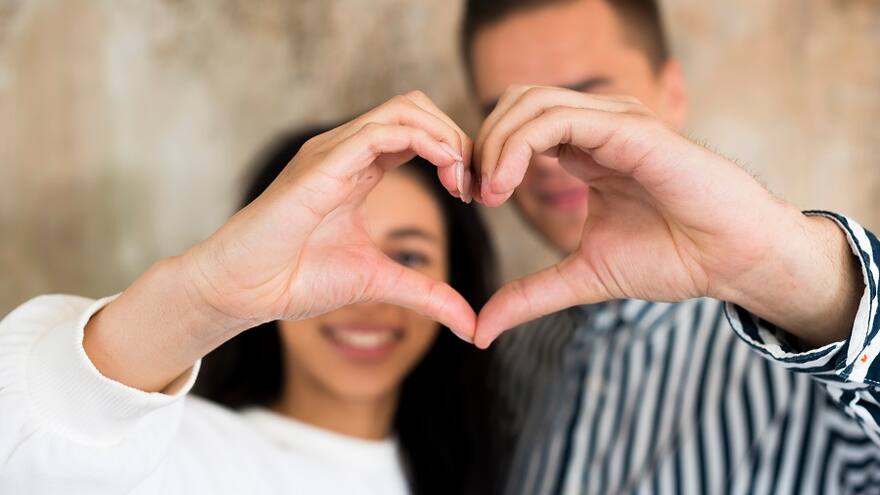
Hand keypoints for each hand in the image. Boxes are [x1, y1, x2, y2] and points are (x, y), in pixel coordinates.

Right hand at [185, 91, 474, 337]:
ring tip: (463, 180)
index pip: (418, 133)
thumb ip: (427, 295)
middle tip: (475, 185)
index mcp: (359, 168)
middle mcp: (346, 150)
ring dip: (447, 137)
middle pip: (417, 108)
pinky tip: (447, 174)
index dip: (455, 154)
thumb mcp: (380, 282)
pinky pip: (384, 131)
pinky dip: (427, 143)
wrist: (244, 290)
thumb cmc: (296, 280)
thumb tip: (472, 327)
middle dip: (458, 138)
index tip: (475, 194)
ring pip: (405, 109)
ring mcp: (333, 151)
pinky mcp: (323, 162)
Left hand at [472, 85, 860, 348]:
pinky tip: (506, 185)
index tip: (470, 199)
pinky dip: (519, 145)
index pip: (516, 126)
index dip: (484, 156)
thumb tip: (479, 330)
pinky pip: (560, 118)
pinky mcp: (631, 129)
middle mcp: (597, 125)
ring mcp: (615, 121)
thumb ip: (530, 295)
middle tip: (472, 194)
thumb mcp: (582, 277)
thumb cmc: (673, 258)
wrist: (733, 260)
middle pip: (515, 103)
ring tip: (488, 193)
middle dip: (482, 144)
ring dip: (495, 144)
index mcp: (585, 149)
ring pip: (531, 103)